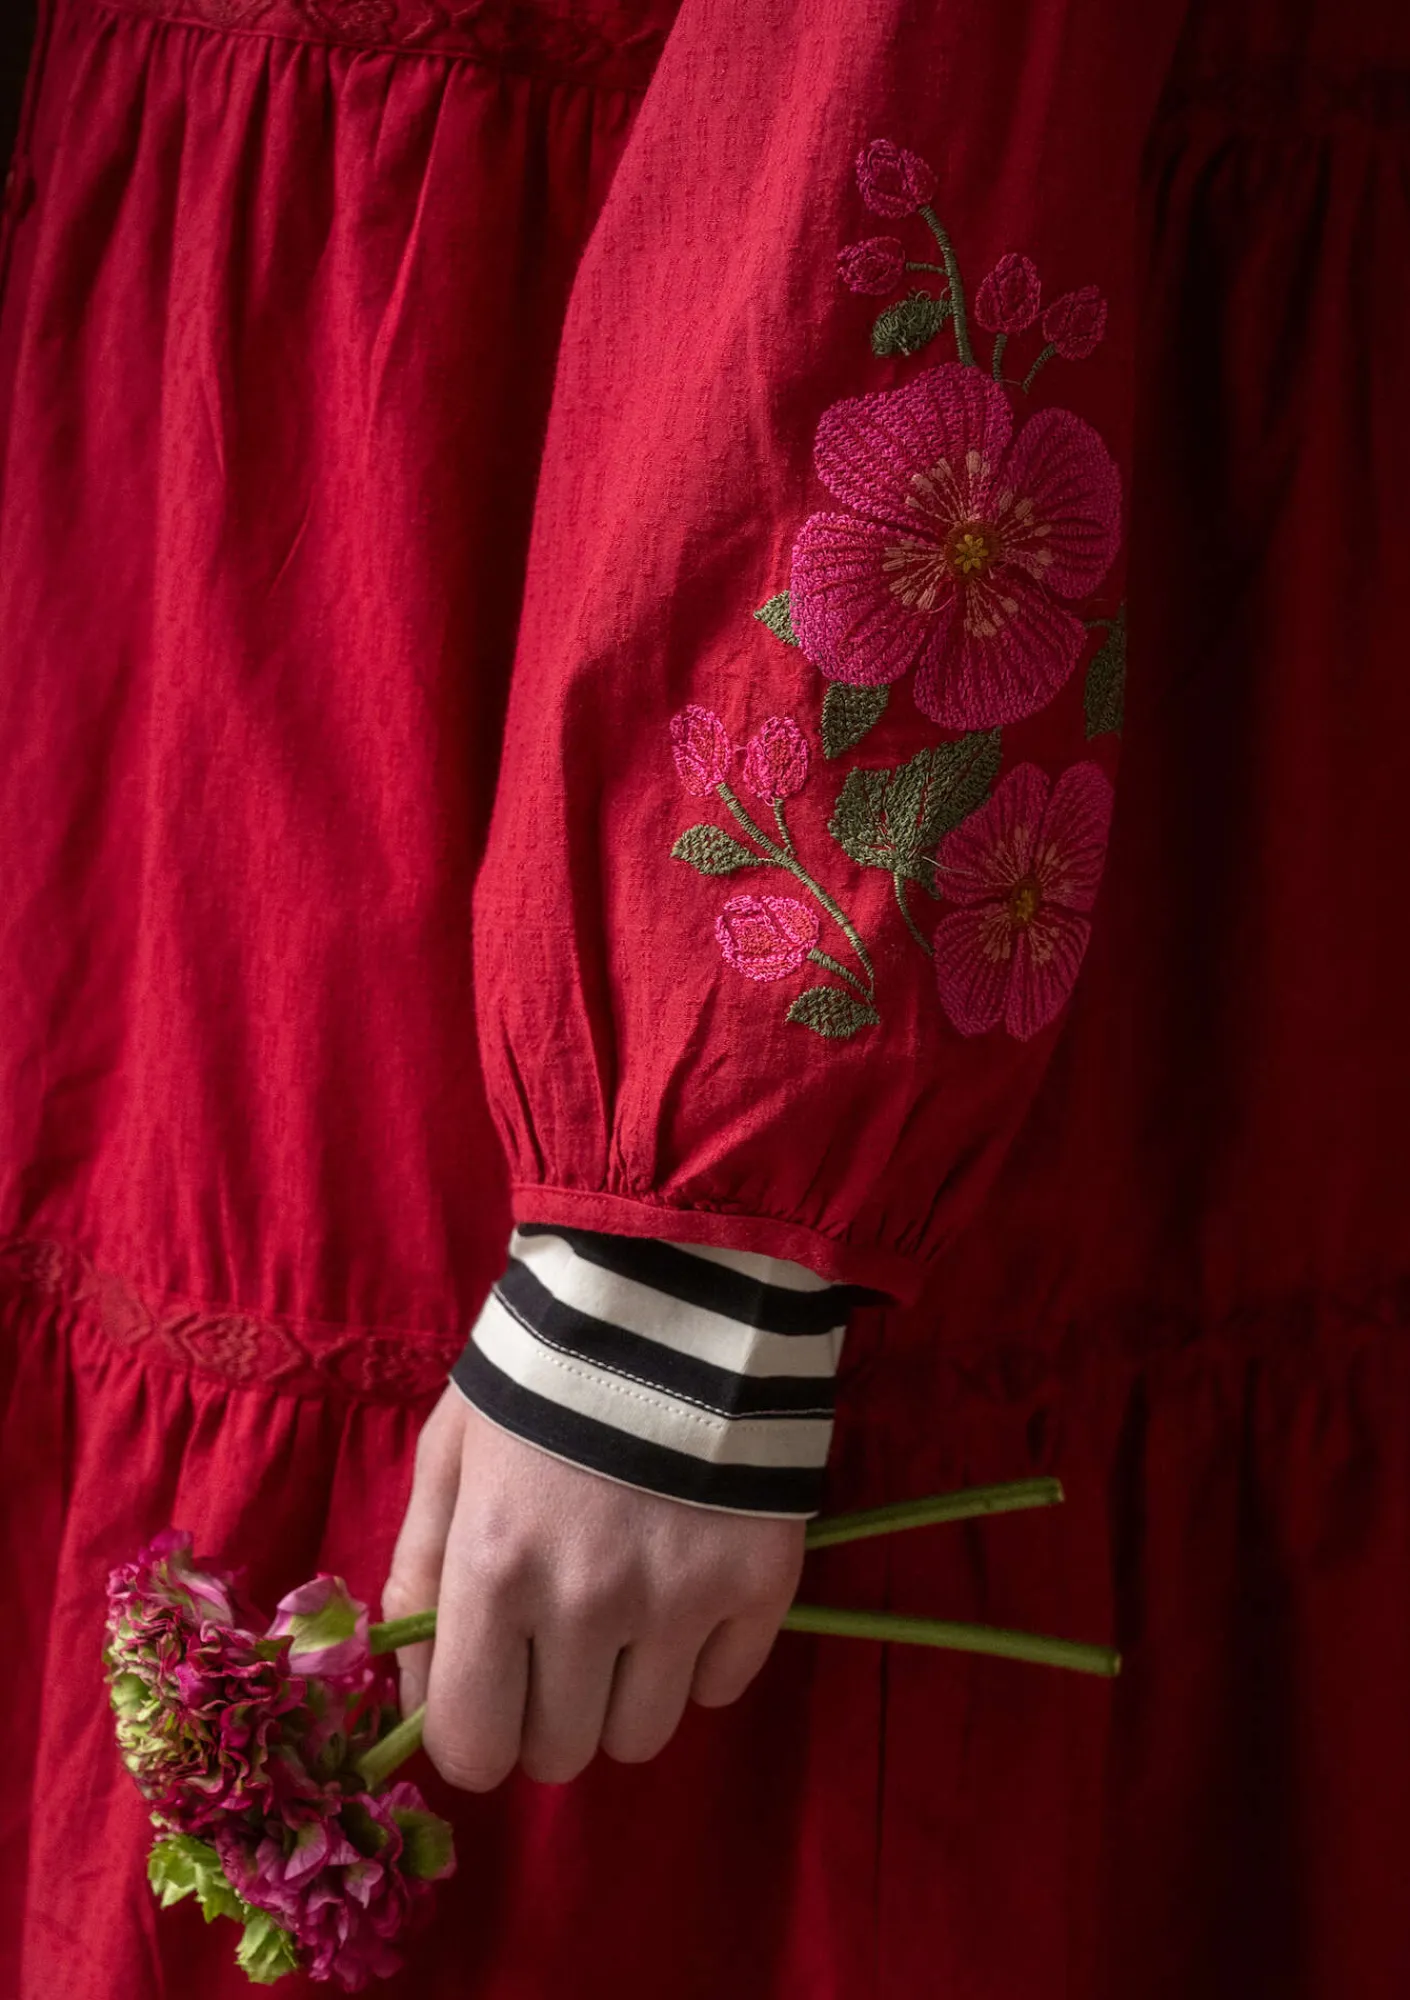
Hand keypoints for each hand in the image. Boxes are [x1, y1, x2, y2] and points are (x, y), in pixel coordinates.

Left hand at [381, 1385, 806, 1789]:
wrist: (674, 1290)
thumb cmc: (540, 1373)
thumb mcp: (449, 1455)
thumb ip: (419, 1577)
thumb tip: (418, 1699)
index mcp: (493, 1569)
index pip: (473, 1747)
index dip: (475, 1736)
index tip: (490, 1698)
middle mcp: (584, 1602)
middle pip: (561, 1753)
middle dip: (549, 1712)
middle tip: (560, 1640)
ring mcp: (680, 1599)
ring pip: (643, 1736)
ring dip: (625, 1694)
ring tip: (628, 1611)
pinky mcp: (760, 1584)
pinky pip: (722, 1688)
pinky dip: (701, 1657)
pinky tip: (688, 1584)